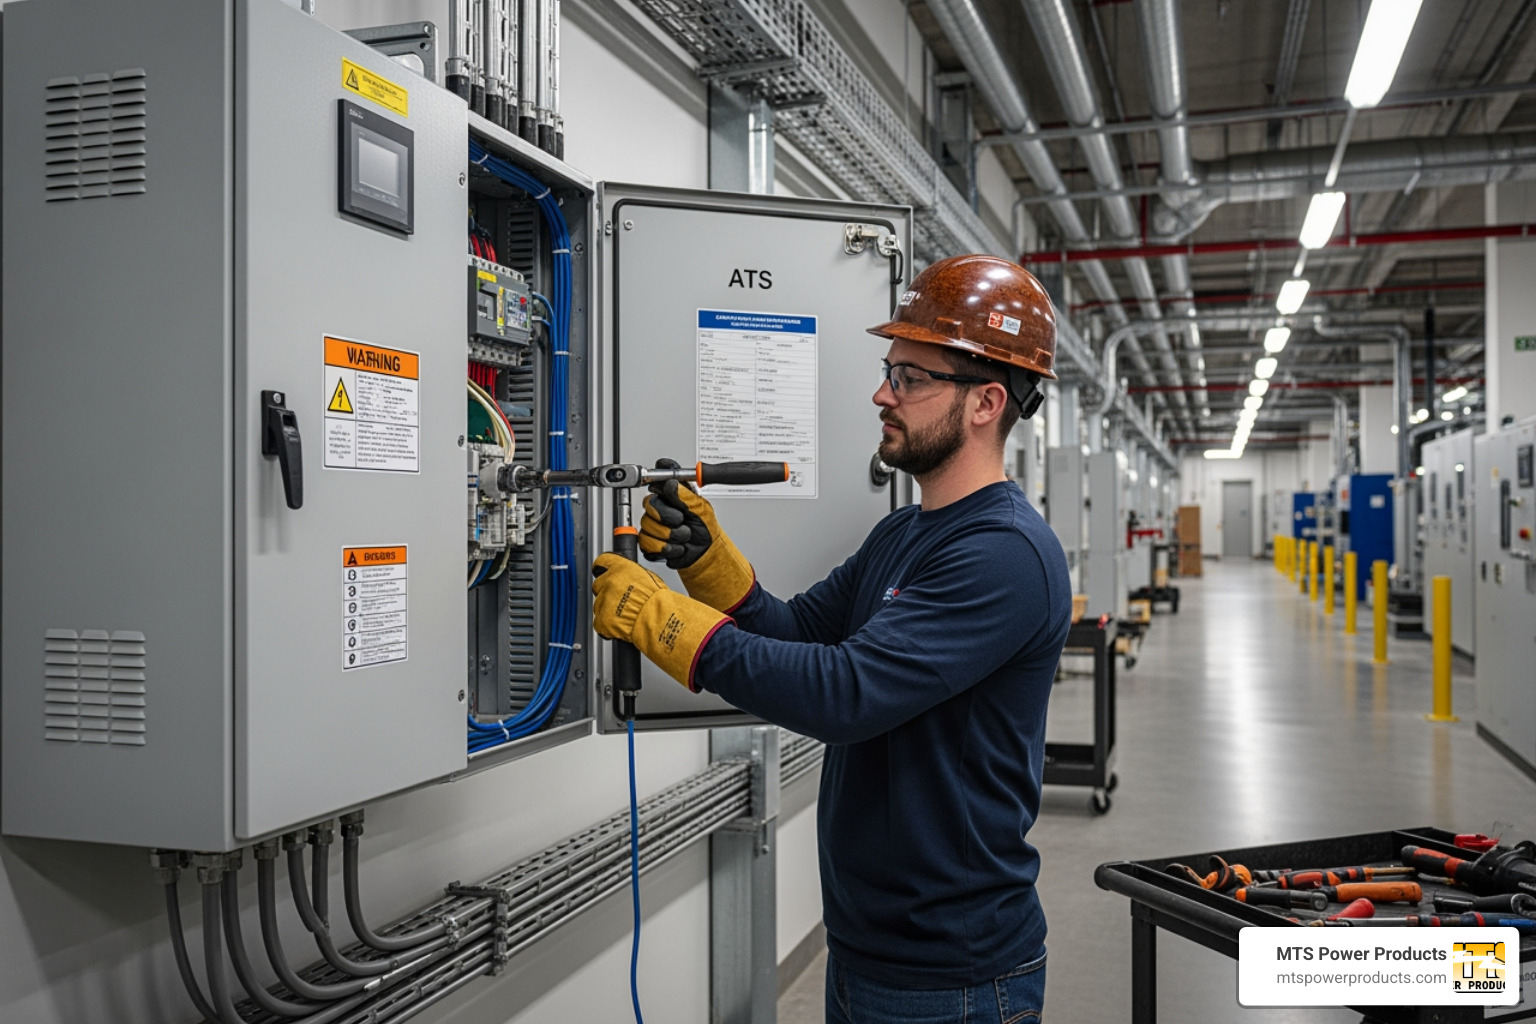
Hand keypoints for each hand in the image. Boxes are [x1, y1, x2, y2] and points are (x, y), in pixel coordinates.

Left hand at [591, 553, 730, 690]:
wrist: (658, 618)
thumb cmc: (659, 600)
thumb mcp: (649, 577)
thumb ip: (632, 575)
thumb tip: (629, 578)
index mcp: (621, 568)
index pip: (602, 561)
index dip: (602, 568)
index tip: (601, 572)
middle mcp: (609, 581)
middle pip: (598, 585)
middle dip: (606, 592)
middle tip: (620, 600)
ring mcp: (603, 601)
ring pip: (599, 605)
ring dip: (608, 610)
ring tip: (625, 615)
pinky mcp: (602, 619)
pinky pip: (600, 623)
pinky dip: (608, 626)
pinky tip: (620, 626)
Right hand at [639, 458, 714, 568]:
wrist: (705, 553)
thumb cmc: (705, 529)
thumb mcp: (702, 510)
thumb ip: (686, 496)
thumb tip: (671, 483)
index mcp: (673, 493)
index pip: (659, 477)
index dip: (659, 478)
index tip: (666, 484)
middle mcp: (661, 506)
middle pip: (650, 504)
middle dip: (669, 516)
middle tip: (681, 520)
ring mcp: (653, 523)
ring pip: (648, 525)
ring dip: (672, 535)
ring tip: (684, 536)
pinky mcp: (649, 541)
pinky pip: (647, 543)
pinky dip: (667, 548)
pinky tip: (677, 546)